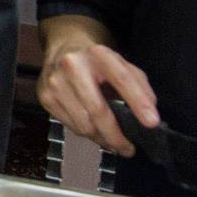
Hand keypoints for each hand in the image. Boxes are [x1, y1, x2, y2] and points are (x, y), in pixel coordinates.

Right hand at [37, 41, 158, 157]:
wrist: (63, 48)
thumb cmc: (97, 61)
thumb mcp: (121, 64)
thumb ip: (138, 85)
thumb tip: (149, 115)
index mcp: (98, 54)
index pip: (122, 79)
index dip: (138, 102)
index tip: (152, 123)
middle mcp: (73, 66)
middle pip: (98, 111)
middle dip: (116, 136)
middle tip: (129, 149)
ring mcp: (55, 83)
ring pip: (83, 125)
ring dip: (101, 138)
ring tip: (111, 139)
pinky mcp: (45, 97)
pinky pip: (70, 126)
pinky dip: (85, 133)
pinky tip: (93, 128)